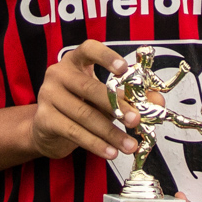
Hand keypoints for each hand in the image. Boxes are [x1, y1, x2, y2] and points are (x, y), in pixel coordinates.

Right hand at [33, 40, 136, 161]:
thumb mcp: (105, 98)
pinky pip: (74, 132)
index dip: (106, 57)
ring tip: (130, 145)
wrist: (47, 128)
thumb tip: (157, 102)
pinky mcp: (44, 118)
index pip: (89, 49)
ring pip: (84, 115)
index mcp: (75, 60)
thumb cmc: (81, 105)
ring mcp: (48, 95)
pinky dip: (95, 144)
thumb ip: (131, 97)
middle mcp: (58, 73)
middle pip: (89, 87)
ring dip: (110, 133)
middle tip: (136, 120)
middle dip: (116, 105)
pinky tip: (110, 152)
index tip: (123, 69)